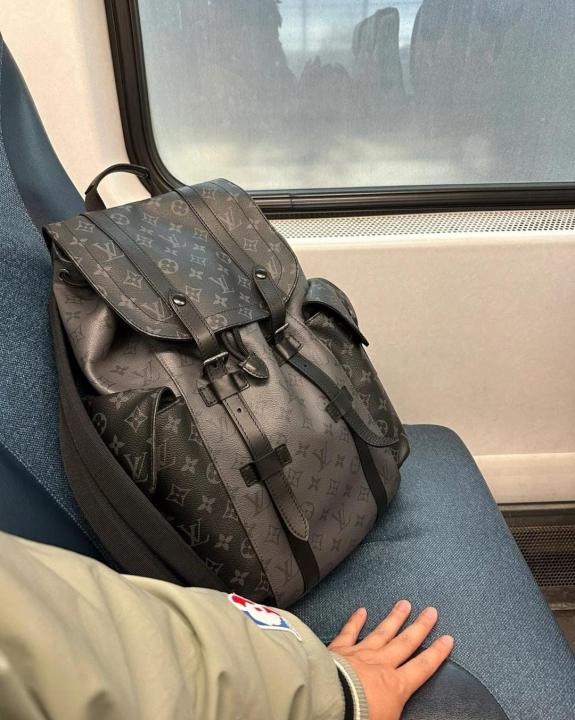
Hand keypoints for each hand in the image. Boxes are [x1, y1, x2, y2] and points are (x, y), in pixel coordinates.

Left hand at [329, 601, 453, 719]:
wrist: (330, 703)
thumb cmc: (360, 717)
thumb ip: (399, 713)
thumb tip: (406, 714)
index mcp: (396, 686)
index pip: (422, 667)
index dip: (436, 653)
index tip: (447, 639)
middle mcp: (381, 664)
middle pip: (405, 642)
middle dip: (420, 627)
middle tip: (430, 611)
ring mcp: (360, 653)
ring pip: (381, 632)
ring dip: (394, 618)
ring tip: (404, 604)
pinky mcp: (339, 650)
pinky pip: (350, 632)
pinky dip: (355, 620)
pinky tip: (361, 610)